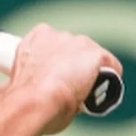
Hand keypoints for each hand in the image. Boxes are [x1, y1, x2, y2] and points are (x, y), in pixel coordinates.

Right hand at [8, 23, 122, 134]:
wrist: (33, 101)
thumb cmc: (23, 99)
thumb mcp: (23, 80)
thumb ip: (39, 77)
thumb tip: (51, 92)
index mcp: (37, 37)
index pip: (54, 44)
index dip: (56, 62)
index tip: (54, 77)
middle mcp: (59, 34)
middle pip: (75, 48)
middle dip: (74, 65)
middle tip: (70, 88)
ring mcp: (79, 43)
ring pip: (93, 56)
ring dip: (91, 72)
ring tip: (86, 93)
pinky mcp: (97, 55)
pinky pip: (112, 67)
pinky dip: (110, 79)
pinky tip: (103, 93)